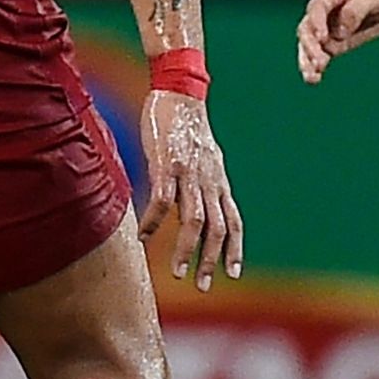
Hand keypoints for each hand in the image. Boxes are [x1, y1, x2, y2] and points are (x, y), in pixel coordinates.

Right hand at [140, 91, 242, 288]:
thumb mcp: (206, 158)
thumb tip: (203, 201)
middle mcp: (209, 182)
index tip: (232, 273)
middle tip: (204, 285)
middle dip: (211, 260)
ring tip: (177, 272)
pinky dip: (153, 222)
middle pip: (217, 229)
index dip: (235, 248)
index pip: (234, 222)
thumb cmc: (189, 127)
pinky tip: (143, 238)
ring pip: (194, 221)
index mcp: (219, 182)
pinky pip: (162, 201)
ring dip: (186, 249)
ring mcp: (189, 175)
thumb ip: (206, 183)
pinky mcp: (167, 166)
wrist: (180, 94)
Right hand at [297, 0, 378, 82]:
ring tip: (312, 77)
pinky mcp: (337, 42)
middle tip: (319, 62)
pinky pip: (323, 54)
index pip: (317, 8)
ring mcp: (329, 27)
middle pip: (308, 28)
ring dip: (307, 60)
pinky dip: (316, 66)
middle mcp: (325, 11)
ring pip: (310, 45)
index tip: (322, 38)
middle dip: (310, 46)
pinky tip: (314, 78)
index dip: (316, 22)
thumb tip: (338, 33)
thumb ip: (355, 11)